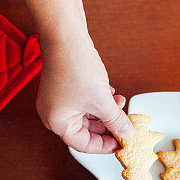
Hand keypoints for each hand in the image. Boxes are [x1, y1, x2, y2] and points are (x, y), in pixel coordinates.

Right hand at [36, 37, 132, 152]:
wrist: (65, 35)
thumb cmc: (75, 67)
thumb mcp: (102, 100)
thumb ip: (115, 120)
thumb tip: (126, 132)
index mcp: (57, 123)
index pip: (83, 144)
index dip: (104, 145)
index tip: (121, 143)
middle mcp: (53, 114)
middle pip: (84, 130)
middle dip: (107, 125)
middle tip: (124, 124)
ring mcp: (57, 100)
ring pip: (86, 114)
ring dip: (105, 111)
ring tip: (120, 103)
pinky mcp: (62, 87)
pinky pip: (83, 101)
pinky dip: (97, 100)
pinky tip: (110, 92)